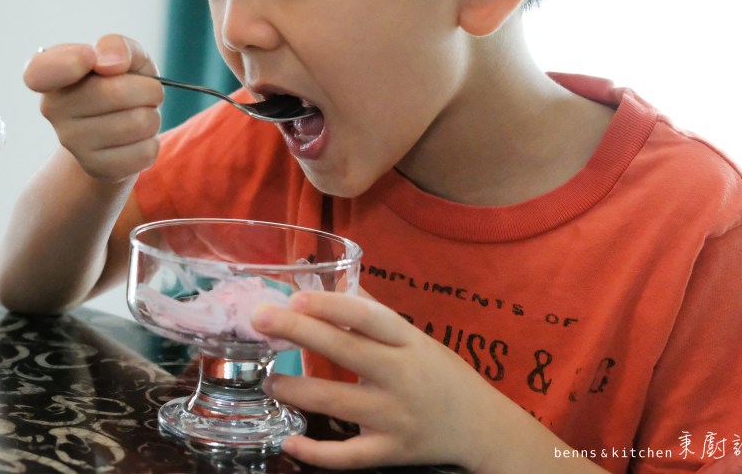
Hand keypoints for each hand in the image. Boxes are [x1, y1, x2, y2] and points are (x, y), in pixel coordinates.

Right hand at [24, 35, 163, 182]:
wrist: (116, 133)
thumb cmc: (118, 83)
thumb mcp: (123, 56)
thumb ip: (118, 46)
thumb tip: (109, 63)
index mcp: (50, 74)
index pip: (40, 72)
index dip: (68, 62)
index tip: (90, 56)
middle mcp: (53, 109)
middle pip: (115, 93)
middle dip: (148, 89)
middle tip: (144, 91)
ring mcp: (72, 142)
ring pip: (139, 123)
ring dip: (153, 116)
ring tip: (138, 115)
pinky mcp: (96, 168)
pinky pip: (145, 152)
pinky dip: (152, 142)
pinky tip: (136, 139)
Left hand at [251, 291, 498, 470]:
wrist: (482, 428)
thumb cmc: (442, 375)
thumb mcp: (416, 339)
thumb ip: (375, 317)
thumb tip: (331, 285)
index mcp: (409, 342)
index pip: (366, 316)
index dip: (329, 305)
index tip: (293, 297)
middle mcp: (402, 376)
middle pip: (344, 350)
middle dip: (297, 332)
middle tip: (259, 320)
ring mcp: (395, 416)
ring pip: (336, 401)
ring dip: (296, 390)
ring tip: (270, 381)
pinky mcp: (391, 451)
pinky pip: (347, 456)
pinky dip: (315, 452)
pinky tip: (289, 440)